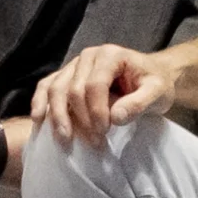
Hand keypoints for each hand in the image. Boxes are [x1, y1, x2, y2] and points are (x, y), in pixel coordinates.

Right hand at [34, 43, 181, 144]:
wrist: (151, 76)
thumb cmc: (155, 83)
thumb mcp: (158, 93)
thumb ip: (140, 103)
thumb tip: (116, 118)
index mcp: (110, 55)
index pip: (94, 85)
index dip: (96, 111)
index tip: (104, 132)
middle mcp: (88, 56)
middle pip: (73, 89)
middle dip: (81, 119)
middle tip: (94, 142)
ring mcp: (74, 65)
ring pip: (55, 90)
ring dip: (58, 117)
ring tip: (65, 139)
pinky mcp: (66, 75)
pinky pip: (46, 86)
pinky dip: (40, 103)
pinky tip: (39, 119)